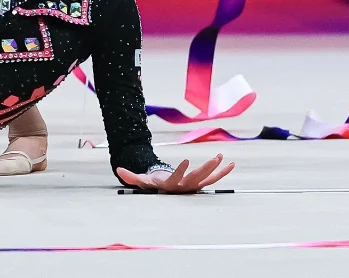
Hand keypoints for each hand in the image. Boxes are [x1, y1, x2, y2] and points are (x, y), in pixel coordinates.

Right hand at [116, 155, 233, 193]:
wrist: (167, 191)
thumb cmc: (156, 184)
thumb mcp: (143, 181)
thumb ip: (132, 177)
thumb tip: (118, 170)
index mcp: (172, 186)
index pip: (177, 178)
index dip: (181, 170)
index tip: (186, 160)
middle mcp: (186, 187)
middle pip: (197, 178)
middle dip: (206, 168)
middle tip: (215, 158)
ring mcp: (196, 185)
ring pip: (208, 178)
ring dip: (216, 169)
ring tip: (222, 157)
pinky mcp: (202, 183)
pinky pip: (215, 178)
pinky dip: (223, 172)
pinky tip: (230, 164)